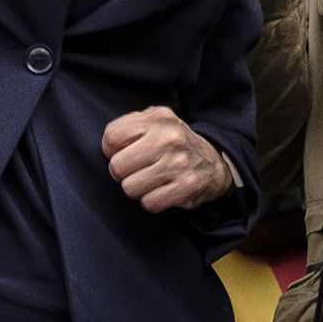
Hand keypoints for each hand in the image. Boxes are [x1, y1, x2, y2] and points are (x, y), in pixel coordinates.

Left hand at [101, 106, 237, 212]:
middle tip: (135, 170)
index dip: (111, 149)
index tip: (123, 153)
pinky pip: (149, 203)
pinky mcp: (187, 186)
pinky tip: (161, 191)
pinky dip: (151, 201)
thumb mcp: (156, 121)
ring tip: (150, 180)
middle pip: (117, 165)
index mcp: (158, 118)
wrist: (214, 163)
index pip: (112, 136)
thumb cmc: (174, 143)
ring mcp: (179, 163)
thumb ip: (130, 125)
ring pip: (130, 187)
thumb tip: (108, 145)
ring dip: (137, 188)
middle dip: (122, 172)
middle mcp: (169, 138)